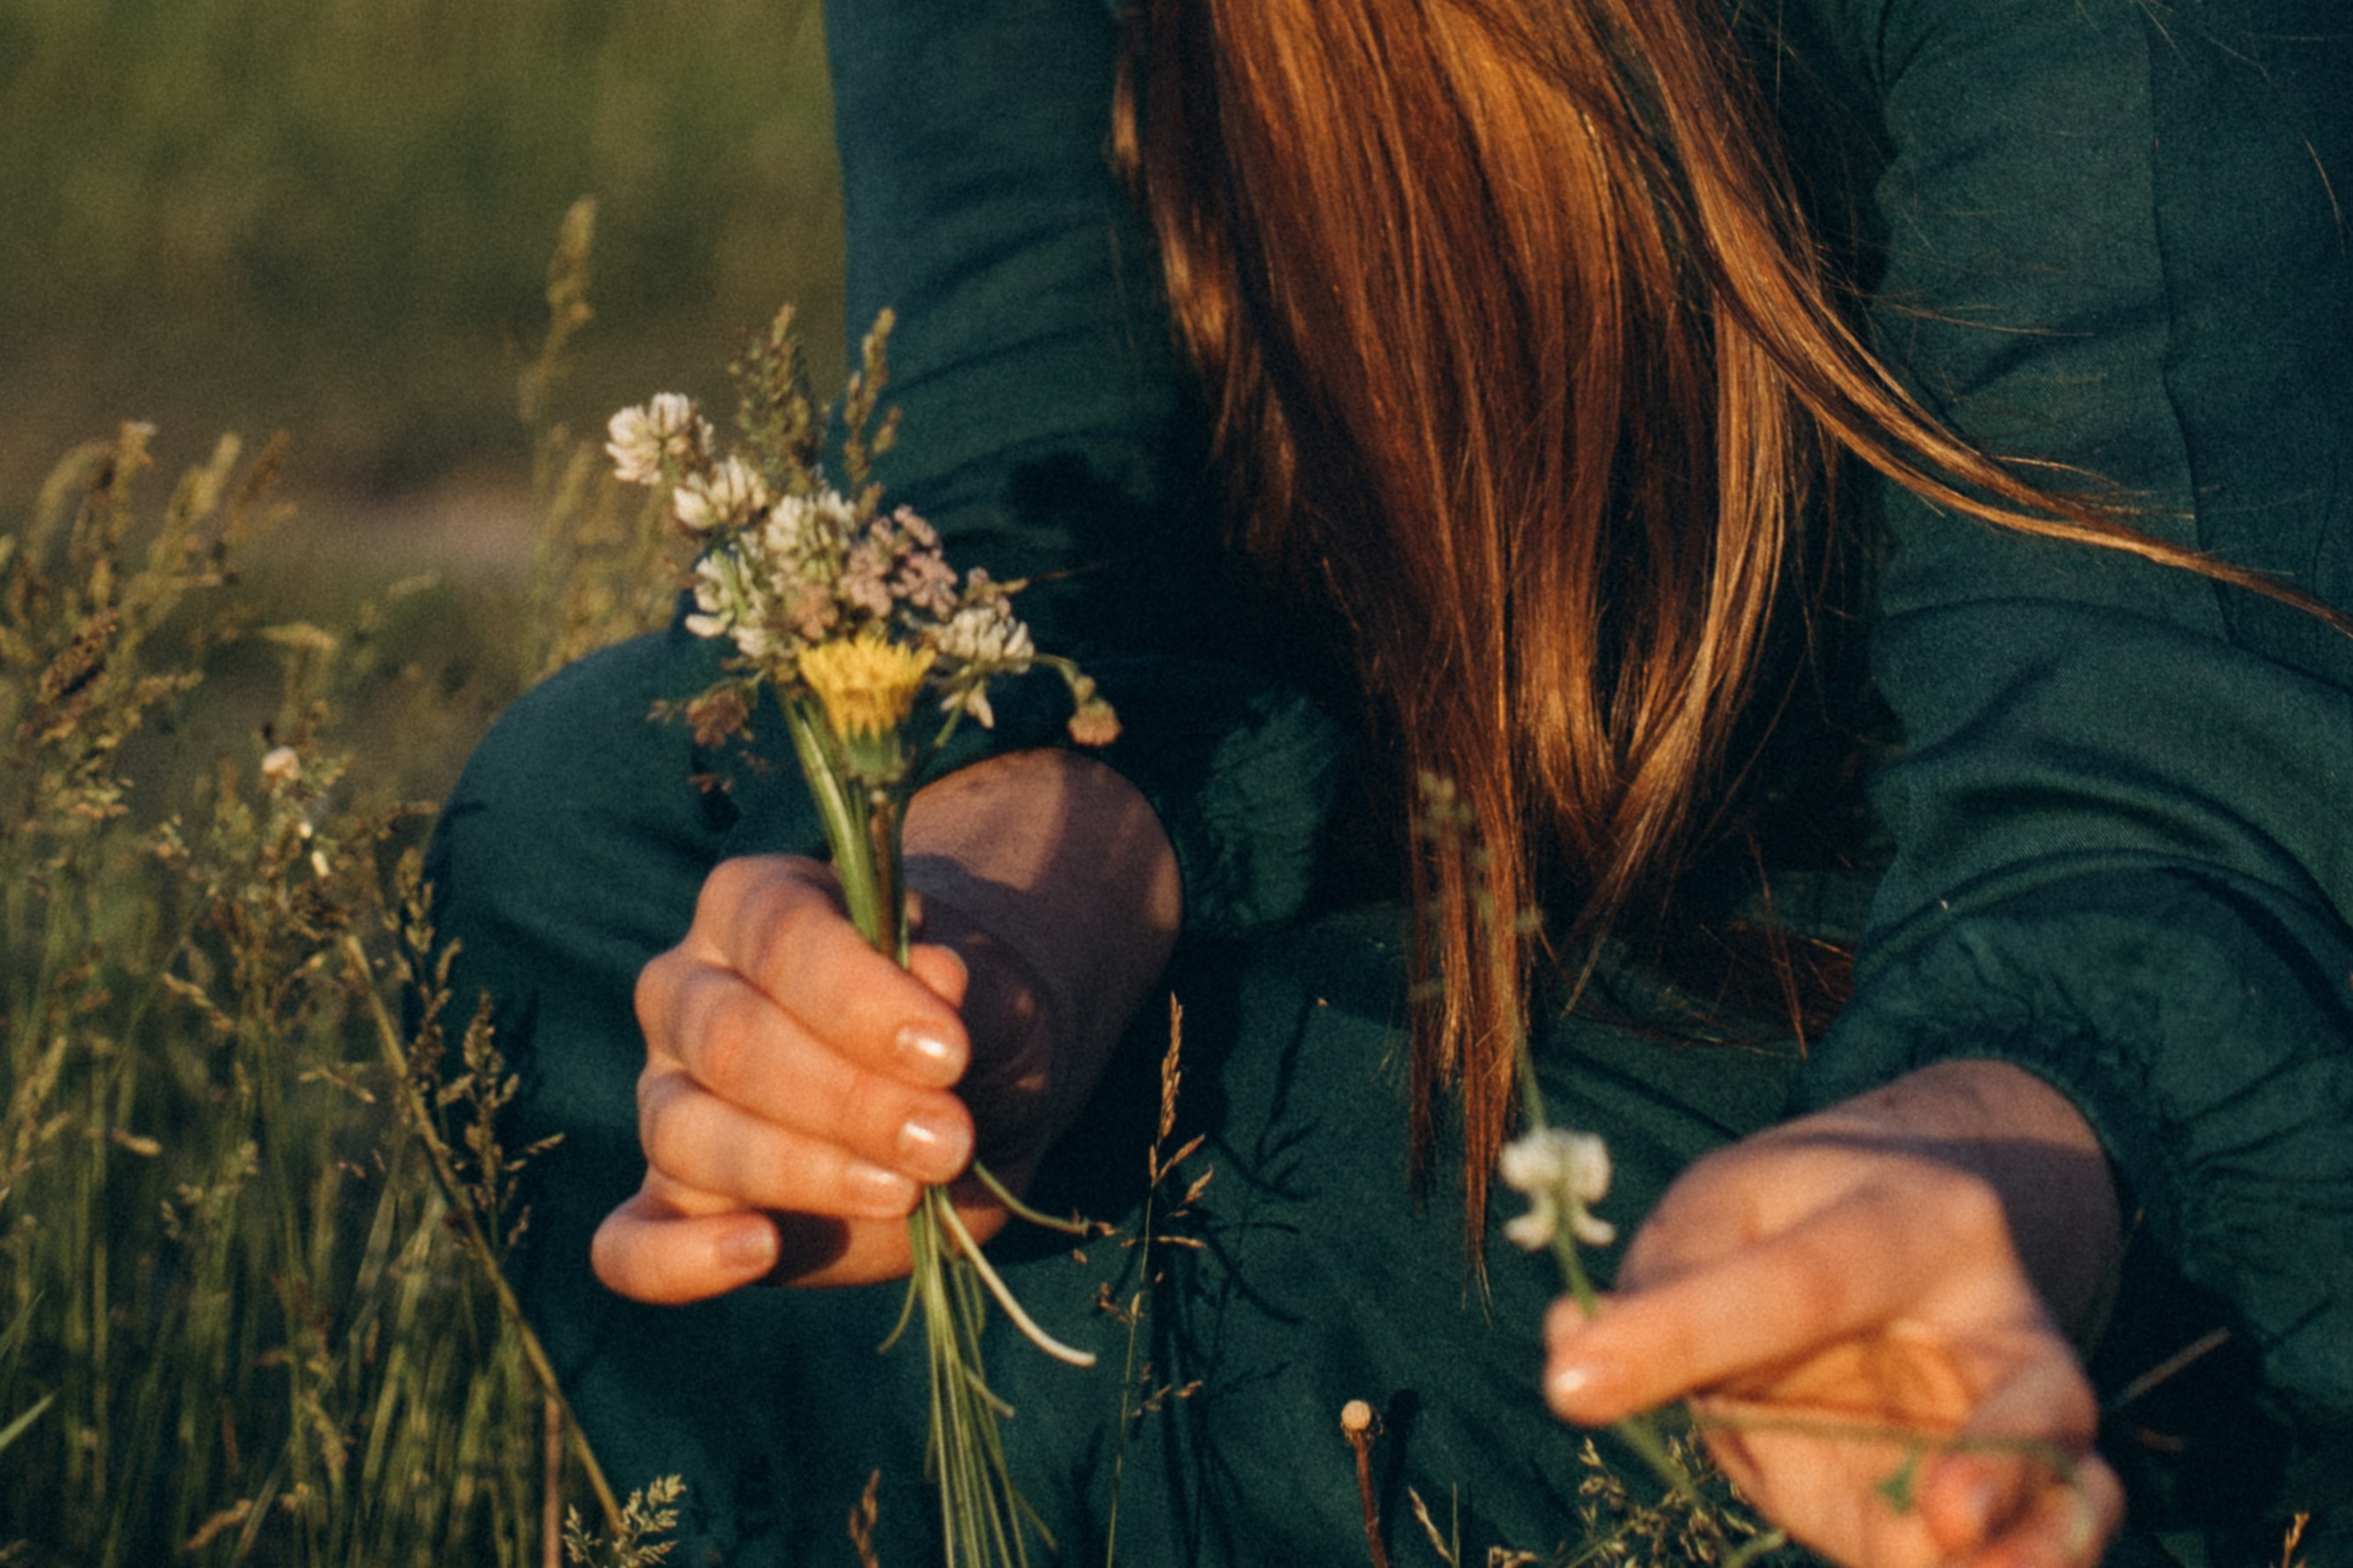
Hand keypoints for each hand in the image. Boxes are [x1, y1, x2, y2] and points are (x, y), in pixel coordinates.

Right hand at [591, 750, 1180, 1302]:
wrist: (968, 1094)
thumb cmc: (967, 1023)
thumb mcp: (995, 995)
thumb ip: (970, 988)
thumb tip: (937, 973)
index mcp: (752, 906)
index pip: (781, 938)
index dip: (860, 999)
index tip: (949, 1053)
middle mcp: (686, 994)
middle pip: (730, 1041)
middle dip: (847, 1101)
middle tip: (947, 1139)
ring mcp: (665, 1101)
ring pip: (685, 1135)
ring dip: (800, 1171)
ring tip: (902, 1190)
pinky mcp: (671, 1204)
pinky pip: (630, 1243)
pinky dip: (677, 1260)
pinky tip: (755, 1251)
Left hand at [1543, 1061, 2124, 1567]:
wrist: (1898, 1219)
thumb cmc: (1794, 1213)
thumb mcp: (1720, 1205)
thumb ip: (1661, 1276)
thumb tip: (1575, 1346)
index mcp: (1911, 1219)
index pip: (1795, 1283)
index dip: (1681, 1333)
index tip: (1570, 1382)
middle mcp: (1997, 1321)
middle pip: (2030, 1390)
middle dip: (1998, 1459)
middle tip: (1943, 1518)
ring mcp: (2013, 1417)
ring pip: (2071, 1484)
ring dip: (2031, 1546)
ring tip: (1955, 1564)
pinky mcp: (1998, 1499)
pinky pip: (2036, 1542)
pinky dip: (2005, 1567)